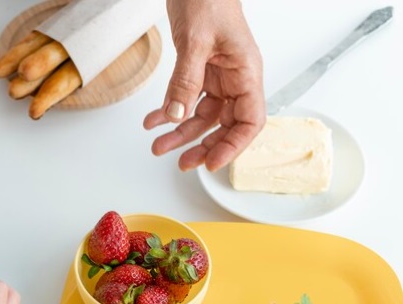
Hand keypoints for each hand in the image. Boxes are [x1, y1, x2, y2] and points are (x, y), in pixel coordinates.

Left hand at [144, 0, 264, 171]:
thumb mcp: (195, 40)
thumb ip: (186, 80)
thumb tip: (177, 115)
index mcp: (246, 72)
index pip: (250, 121)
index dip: (234, 146)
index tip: (212, 163)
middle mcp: (235, 79)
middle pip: (225, 125)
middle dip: (203, 145)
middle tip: (182, 163)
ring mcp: (218, 77)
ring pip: (202, 117)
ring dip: (180, 133)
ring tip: (157, 146)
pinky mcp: (200, 72)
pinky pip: (186, 100)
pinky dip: (168, 112)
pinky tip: (152, 121)